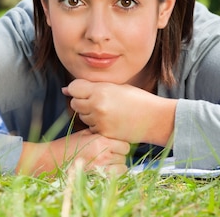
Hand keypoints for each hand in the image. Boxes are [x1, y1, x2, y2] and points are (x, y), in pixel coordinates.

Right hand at [17, 130, 128, 175]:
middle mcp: (104, 153)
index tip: (114, 146)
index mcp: (101, 140)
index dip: (120, 145)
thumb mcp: (84, 134)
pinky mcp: (98, 178)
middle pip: (124, 155)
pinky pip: (115, 178)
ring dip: (117, 166)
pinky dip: (112, 175)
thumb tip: (112, 130)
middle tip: (110, 155)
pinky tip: (104, 172)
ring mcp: (101, 167)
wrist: (52, 161)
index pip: (124, 143)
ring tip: (107, 164)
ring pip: (122, 168)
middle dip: (119, 155)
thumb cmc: (67, 146)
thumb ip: (100, 133)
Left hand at [62, 79, 176, 145]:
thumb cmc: (137, 99)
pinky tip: (110, 120)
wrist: (154, 118)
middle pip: (75, 102)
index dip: (78, 88)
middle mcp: (97, 105)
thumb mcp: (116, 87)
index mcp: (101, 90)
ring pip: (82, 116)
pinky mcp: (103, 133)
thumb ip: (92, 87)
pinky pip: (90, 127)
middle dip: (82, 101)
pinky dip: (96, 125)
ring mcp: (100, 120)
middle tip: (97, 101)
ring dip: (89, 113)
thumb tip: (65, 89)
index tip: (85, 91)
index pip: (74, 87)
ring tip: (107, 110)